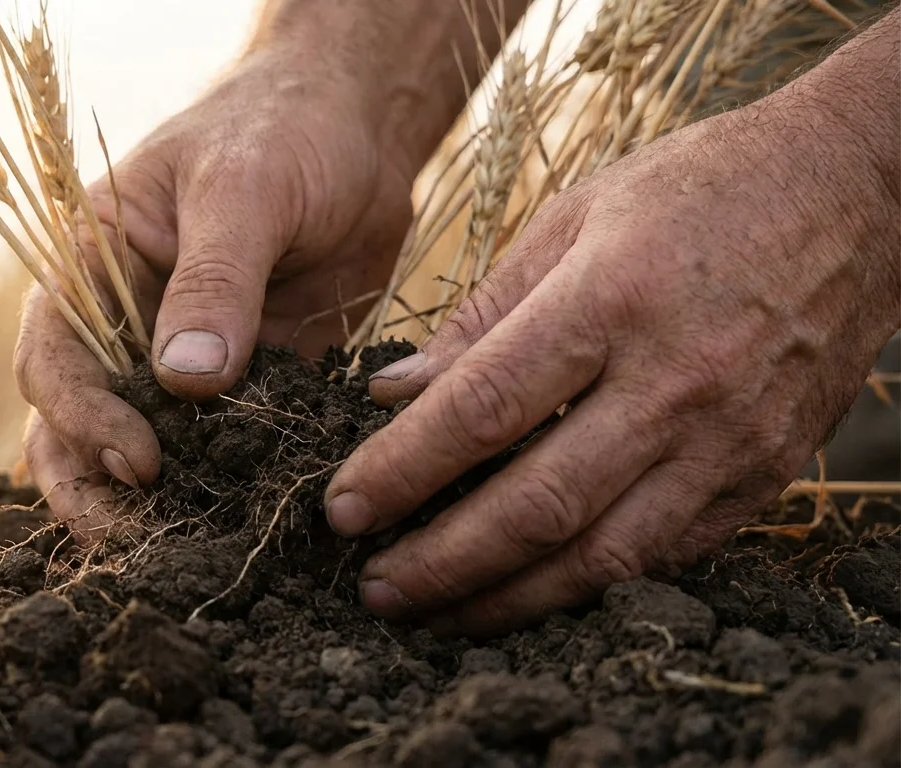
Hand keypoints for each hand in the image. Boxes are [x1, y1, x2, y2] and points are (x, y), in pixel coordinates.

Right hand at [15, 50, 420, 534]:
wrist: (357, 130)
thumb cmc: (286, 130)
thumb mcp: (248, 188)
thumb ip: (216, 280)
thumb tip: (185, 382)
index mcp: (89, 261)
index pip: (55, 355)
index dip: (84, 416)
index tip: (140, 462)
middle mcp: (118, 319)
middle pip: (72, 420)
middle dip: (92, 484)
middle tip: (137, 541)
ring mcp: (175, 357)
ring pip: (136, 444)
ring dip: (147, 501)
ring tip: (181, 552)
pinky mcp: (237, 385)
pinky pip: (215, 446)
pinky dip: (220, 485)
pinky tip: (244, 522)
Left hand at [323, 80, 900, 635]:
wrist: (856, 192)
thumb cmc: (698, 191)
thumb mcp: (575, 217)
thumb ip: (481, 315)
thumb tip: (394, 393)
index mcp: (609, 301)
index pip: (482, 411)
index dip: (402, 472)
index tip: (342, 510)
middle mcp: (673, 382)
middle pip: (536, 505)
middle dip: (442, 562)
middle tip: (374, 589)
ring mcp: (727, 439)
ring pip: (603, 556)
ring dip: (508, 598)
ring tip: (438, 615)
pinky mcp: (763, 475)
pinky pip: (664, 555)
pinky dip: (589, 585)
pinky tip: (530, 591)